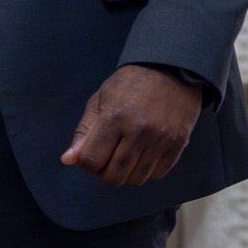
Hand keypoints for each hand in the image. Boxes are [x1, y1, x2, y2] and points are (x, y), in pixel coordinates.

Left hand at [61, 65, 205, 185]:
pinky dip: (148, 170)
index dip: (87, 163)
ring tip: (126, 157)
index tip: (92, 155)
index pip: (91, 161)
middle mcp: (139, 130)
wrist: (172, 68)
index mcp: (115, 117)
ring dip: (127, 174)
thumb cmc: (131, 84)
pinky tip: (145, 154)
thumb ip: (84, 132)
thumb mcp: (100, 100)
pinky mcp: (179, 142)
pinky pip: (158, 173)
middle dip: (105, 173)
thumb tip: (68, 160)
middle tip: (108, 159)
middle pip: (114, 176)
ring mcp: (161, 138)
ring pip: (136, 179)